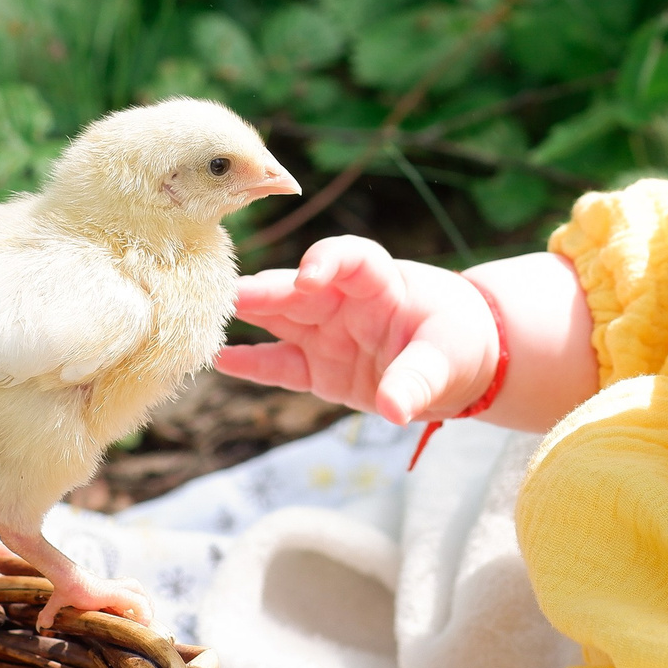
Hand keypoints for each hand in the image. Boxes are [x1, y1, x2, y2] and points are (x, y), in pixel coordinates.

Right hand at [217, 235, 500, 424]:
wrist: (463, 365)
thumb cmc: (457, 341)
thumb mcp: (448, 358)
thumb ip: (418, 380)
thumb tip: (396, 409)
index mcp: (380, 281)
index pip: (349, 258)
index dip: (327, 261)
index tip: (309, 277)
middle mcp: (344, 301)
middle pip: (298, 288)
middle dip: (266, 290)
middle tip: (230, 295)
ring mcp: (327, 333)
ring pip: (280, 319)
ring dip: (247, 317)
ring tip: (205, 317)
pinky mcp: (320, 368)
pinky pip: (281, 364)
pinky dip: (252, 364)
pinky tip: (218, 359)